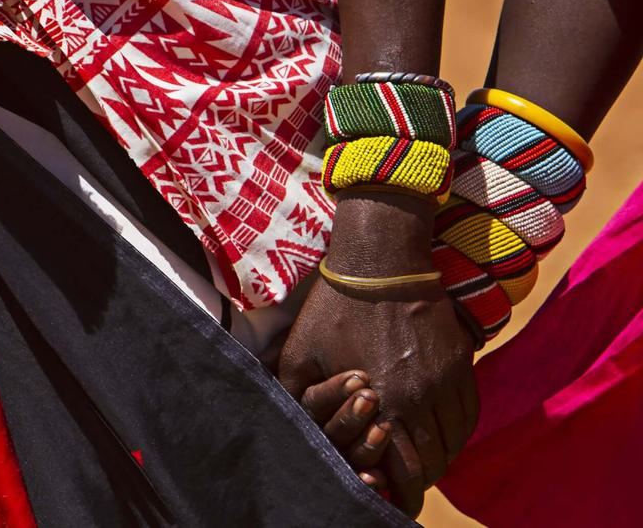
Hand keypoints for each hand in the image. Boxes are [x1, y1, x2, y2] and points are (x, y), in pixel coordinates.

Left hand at [279, 190, 477, 516]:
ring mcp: (447, 380)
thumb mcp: (300, 354)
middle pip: (434, 463)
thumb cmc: (333, 308)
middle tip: (403, 482)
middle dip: (418, 480)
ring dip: (439, 457)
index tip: (389, 499)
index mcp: (382, 402)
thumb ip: (299, 398)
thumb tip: (291, 429)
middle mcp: (421, 398)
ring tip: (419, 460)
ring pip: (455, 441)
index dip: (400, 494)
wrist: (380, 261)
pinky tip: (438, 432)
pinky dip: (457, 432)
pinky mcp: (461, 363)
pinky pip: (469, 414)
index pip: (405, 471)